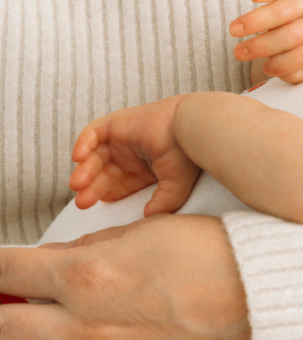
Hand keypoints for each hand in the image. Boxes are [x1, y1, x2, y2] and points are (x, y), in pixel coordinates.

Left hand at [69, 96, 200, 216]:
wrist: (188, 129)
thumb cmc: (186, 156)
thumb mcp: (174, 187)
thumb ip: (161, 203)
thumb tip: (148, 216)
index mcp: (147, 166)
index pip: (122, 183)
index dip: (109, 193)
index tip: (103, 203)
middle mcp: (134, 152)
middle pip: (105, 171)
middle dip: (91, 187)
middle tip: (81, 203)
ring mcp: (124, 137)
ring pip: (96, 155)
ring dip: (84, 170)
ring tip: (77, 186)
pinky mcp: (116, 123)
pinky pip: (92, 133)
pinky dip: (83, 144)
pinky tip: (78, 159)